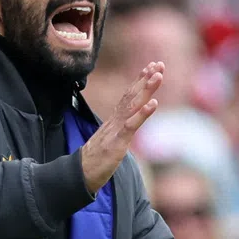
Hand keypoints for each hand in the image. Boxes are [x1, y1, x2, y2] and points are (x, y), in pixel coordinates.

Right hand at [80, 62, 162, 193]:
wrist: (80, 174)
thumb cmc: (96, 160)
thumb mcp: (110, 142)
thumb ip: (118, 132)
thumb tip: (126, 127)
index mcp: (115, 121)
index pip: (128, 97)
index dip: (139, 82)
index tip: (150, 68)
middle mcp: (115, 121)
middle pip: (132, 96)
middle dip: (146, 79)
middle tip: (159, 64)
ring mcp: (115, 130)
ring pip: (132, 106)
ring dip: (146, 90)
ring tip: (158, 76)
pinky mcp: (117, 143)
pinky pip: (131, 126)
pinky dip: (142, 114)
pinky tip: (153, 104)